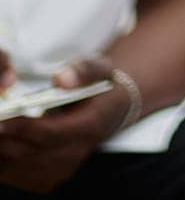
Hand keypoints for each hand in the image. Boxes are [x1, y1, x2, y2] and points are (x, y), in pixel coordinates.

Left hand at [0, 57, 125, 193]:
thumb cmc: (103, 88)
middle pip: (32, 154)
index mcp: (92, 125)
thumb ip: (82, 70)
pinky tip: (6, 144)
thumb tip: (61, 80)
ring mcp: (65, 167)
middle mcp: (79, 151)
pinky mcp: (53, 176)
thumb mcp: (101, 69)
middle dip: (8, 140)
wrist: (112, 111)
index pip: (51, 133)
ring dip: (5, 152)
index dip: (23, 127)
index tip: (2, 117)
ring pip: (23, 169)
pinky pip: (21, 178)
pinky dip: (8, 164)